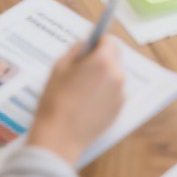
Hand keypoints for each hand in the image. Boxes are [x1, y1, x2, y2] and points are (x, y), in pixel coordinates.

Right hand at [26, 38, 124, 165]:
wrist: (60, 135)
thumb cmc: (56, 99)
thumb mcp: (60, 66)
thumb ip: (76, 49)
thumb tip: (86, 44)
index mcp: (103, 61)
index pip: (109, 41)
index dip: (99, 41)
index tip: (90, 45)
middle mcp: (117, 75)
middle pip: (115, 58)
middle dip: (102, 58)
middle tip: (83, 67)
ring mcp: (120, 94)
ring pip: (115, 76)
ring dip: (104, 76)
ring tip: (83, 87)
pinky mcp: (119, 110)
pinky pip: (114, 93)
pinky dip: (105, 92)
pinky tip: (87, 101)